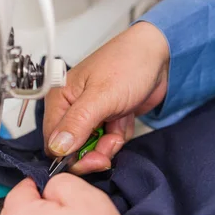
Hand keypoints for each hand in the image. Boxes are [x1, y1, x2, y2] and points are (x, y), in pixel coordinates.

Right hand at [44, 22, 168, 174]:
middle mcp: (71, 109)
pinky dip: (119, 136)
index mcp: (60, 99)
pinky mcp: (106, 120)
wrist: (161, 56)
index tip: (94, 159)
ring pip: (92, 149)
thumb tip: (57, 147)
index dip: (71, 156)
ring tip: (120, 123)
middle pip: (72, 150)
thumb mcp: (102, 95)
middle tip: (112, 142)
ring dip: (110, 143)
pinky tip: (125, 118)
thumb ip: (77, 123)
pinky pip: (108, 142)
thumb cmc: (129, 63)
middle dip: (94, 151)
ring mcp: (90, 116)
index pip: (53, 142)